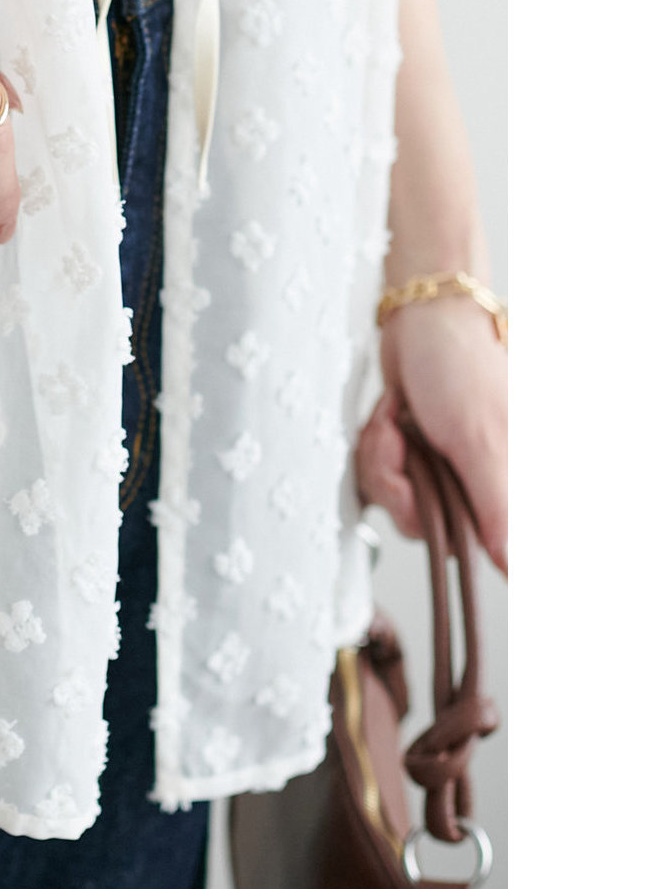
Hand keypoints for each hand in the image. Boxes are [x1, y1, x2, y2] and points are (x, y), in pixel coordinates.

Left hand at [354, 296, 506, 571]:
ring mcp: (441, 471)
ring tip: (395, 422)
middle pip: (423, 524)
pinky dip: (374, 446)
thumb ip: (499, 508)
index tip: (424, 487)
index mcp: (507, 486)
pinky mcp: (411, 457)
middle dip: (399, 479)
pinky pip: (379, 476)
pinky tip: (388, 417)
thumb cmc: (460, 367)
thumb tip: (515, 567)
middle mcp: (477, 484)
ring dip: (381, 457)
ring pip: (395, 501)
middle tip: (404, 440)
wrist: (421, 320)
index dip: (437, 522)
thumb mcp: (481, 441)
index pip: (473, 546)